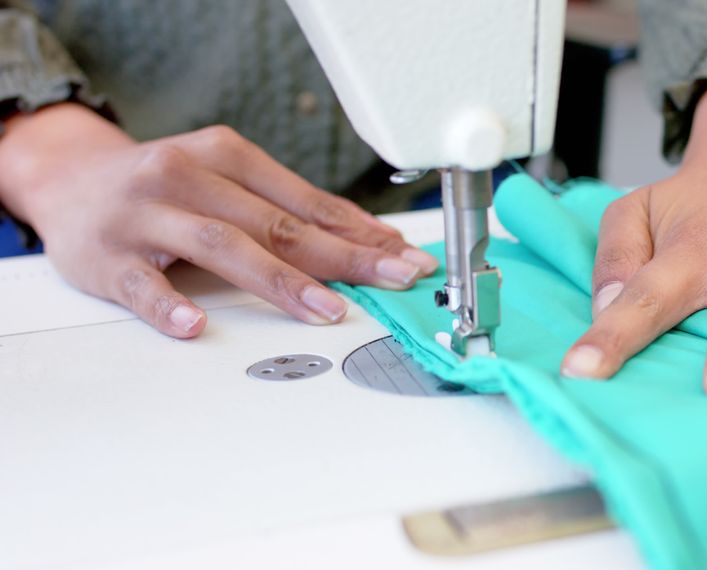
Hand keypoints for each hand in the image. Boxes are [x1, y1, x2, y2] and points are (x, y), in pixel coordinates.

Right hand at [0, 104, 437, 337]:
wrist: (70, 179)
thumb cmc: (164, 186)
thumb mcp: (226, 181)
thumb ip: (289, 210)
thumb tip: (365, 240)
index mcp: (225, 156)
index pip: (305, 201)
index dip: (359, 232)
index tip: (403, 255)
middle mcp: (187, 176)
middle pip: (276, 223)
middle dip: (344, 255)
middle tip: (392, 279)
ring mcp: (146, 215)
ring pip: (221, 245)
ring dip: (280, 280)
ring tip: (325, 308)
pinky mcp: (107, 256)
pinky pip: (142, 284)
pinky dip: (169, 305)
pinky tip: (195, 324)